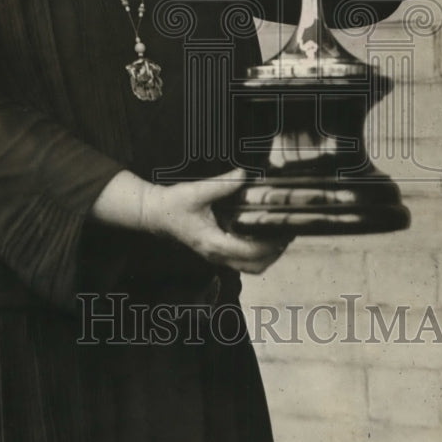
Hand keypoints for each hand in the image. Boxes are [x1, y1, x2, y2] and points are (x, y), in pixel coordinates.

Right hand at [142, 168, 289, 274]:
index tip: (284, 231)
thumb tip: (245, 173)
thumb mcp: (198, 191)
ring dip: (267, 255)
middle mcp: (216, 255)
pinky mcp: (216, 251)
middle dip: (275, 253)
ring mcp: (216, 256)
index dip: (271, 244)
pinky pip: (242, 260)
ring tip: (279, 234)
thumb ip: (223, 184)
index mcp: (214, 243)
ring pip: (250, 267)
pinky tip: (263, 234)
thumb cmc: (173, 205)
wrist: (155, 214)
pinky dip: (257, 252)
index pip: (251, 252)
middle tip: (287, 232)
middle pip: (255, 267)